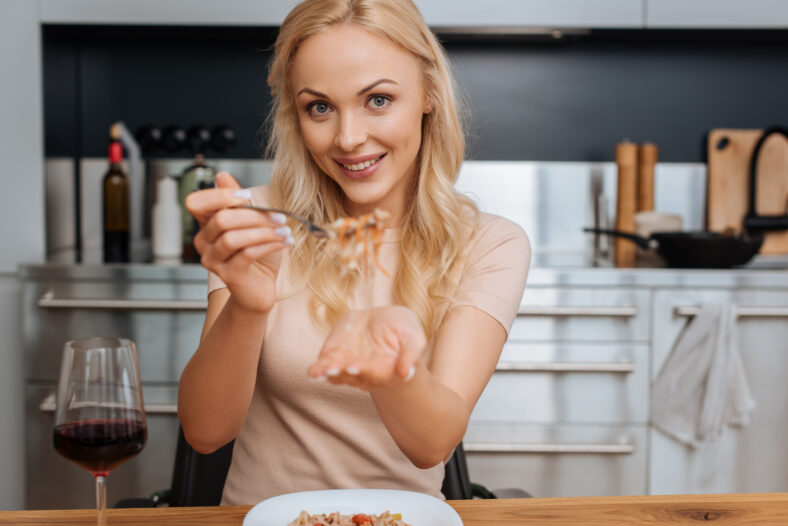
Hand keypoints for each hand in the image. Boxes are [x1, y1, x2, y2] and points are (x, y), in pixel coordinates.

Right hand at [186, 172, 292, 312]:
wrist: (261, 288)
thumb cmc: (257, 255)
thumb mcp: (251, 223)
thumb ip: (238, 201)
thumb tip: (222, 175)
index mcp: (206, 224)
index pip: (196, 202)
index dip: (219, 196)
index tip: (248, 197)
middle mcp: (204, 242)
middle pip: (221, 219)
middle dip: (254, 215)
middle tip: (280, 217)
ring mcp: (213, 260)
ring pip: (233, 238)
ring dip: (264, 232)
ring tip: (285, 230)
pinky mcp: (228, 275)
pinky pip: (246, 254)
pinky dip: (269, 245)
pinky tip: (285, 241)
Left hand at [307, 306, 426, 389]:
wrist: (383, 320)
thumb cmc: (403, 330)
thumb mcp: (413, 336)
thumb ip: (411, 354)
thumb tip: (406, 374)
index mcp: (387, 372)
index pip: (376, 374)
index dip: (365, 370)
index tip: (355, 366)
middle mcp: (366, 374)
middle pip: (354, 377)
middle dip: (343, 373)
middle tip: (334, 368)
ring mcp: (348, 367)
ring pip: (337, 375)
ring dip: (328, 374)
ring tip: (320, 371)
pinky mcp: (334, 357)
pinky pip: (325, 366)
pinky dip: (318, 369)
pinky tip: (313, 371)